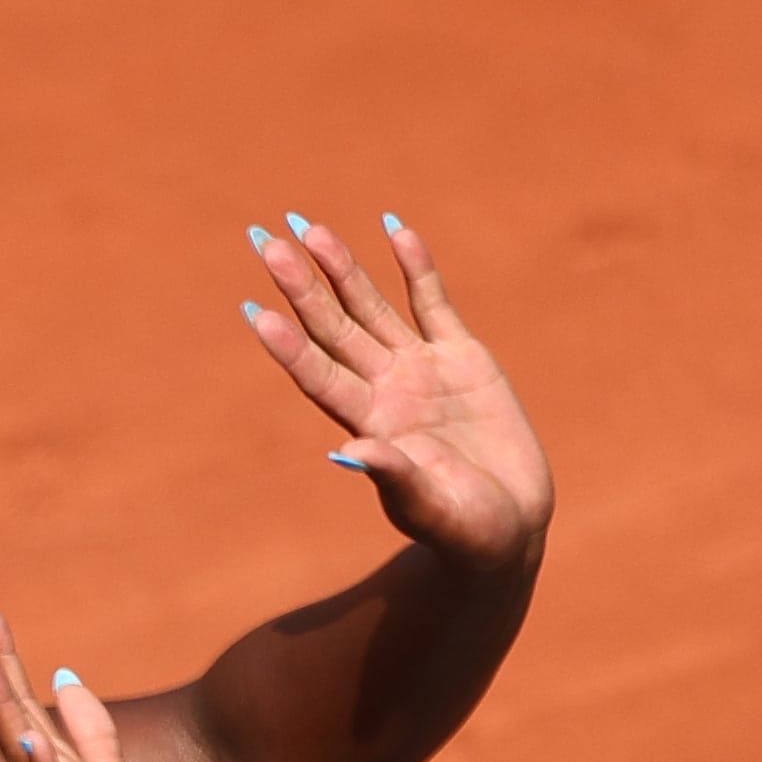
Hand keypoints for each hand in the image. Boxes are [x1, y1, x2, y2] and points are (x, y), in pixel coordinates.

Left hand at [237, 212, 549, 565]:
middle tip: (265, 240)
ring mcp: (422, 371)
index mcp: (369, 426)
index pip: (318, 375)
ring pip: (373, 308)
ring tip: (310, 228)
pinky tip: (392, 229)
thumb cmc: (464, 533)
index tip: (255, 309)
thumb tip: (348, 452)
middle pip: (334, 329)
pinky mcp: (463, 360)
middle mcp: (385, 392)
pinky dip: (416, 267)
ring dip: (343, 269)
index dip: (288, 345)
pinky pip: (433, 303)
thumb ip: (393, 478)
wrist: (507, 530)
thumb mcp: (430, 507)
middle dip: (301, 286)